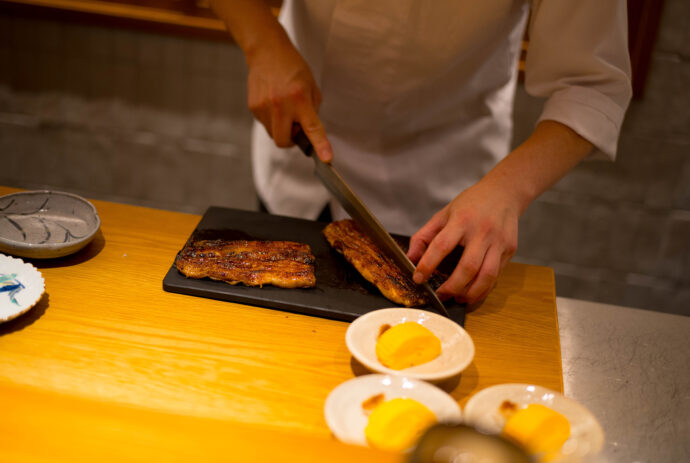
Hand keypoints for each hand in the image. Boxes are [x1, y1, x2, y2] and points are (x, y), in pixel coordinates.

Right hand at [246, 37, 332, 161]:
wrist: (267, 52)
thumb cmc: (292, 68)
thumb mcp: (311, 87)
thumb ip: (312, 111)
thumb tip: (307, 131)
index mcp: (299, 99)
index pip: (312, 128)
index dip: (320, 145)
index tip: (326, 159)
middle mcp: (280, 105)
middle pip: (284, 142)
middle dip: (291, 140)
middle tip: (296, 125)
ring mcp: (264, 107)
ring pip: (274, 134)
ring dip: (282, 128)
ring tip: (284, 106)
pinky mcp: (253, 107)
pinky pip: (265, 124)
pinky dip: (272, 119)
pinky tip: (274, 101)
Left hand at [407, 181, 519, 303]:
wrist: (504, 193)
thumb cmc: (471, 204)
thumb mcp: (444, 213)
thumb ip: (425, 235)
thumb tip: (411, 257)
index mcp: (462, 220)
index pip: (442, 245)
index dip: (428, 264)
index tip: (418, 278)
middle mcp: (482, 232)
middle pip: (468, 266)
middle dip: (452, 287)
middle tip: (440, 295)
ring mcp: (499, 242)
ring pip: (487, 276)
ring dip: (471, 293)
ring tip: (458, 299)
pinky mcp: (510, 250)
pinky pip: (496, 276)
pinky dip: (483, 289)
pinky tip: (472, 293)